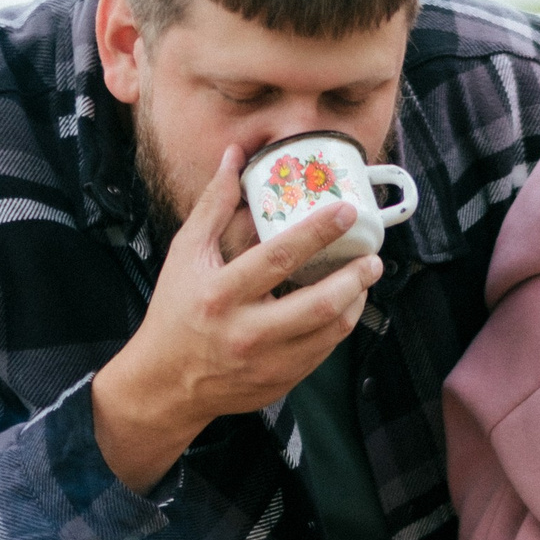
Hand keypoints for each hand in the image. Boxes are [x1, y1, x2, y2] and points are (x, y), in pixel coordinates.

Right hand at [91, 148, 381, 492]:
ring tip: (364, 278)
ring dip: (356, 302)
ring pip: (329, 332)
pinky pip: (324, 353)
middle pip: (316, 304)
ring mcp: (266, 363)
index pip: (277, 258)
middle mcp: (245, 332)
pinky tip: (346, 306)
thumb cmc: (176, 311)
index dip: (316, 232)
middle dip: (353, 277)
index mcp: (220, 294)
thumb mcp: (186, 255)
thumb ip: (213, 206)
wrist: (167, 383)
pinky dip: (340, 325)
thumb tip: (234, 156)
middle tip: (372, 257)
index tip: (345, 212)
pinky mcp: (280, 381)